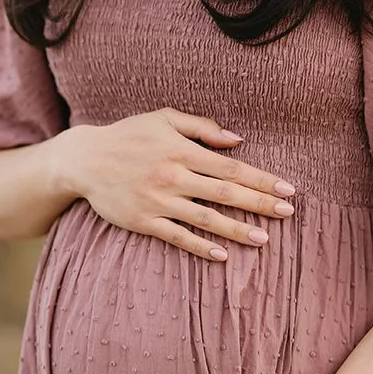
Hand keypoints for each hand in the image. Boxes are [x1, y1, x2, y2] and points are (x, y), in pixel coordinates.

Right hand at [59, 108, 295, 260]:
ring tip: (264, 239)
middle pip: (225, 193)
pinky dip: (201, 247)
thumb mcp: (163, 118)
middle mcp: (174, 176)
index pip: (231, 167)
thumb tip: (237, 139)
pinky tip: (222, 255)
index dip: (261, 179)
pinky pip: (178, 237)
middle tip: (287, 213)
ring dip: (237, 229)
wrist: (85, 159)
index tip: (287, 189)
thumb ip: (201, 126)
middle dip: (259, 203)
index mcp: (182, 150)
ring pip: (206, 218)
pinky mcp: (144, 221)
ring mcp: (159, 201)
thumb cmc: (129, 135)